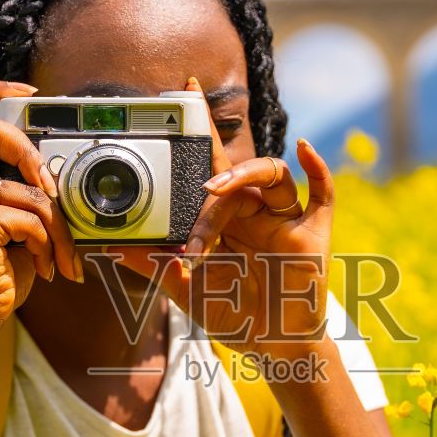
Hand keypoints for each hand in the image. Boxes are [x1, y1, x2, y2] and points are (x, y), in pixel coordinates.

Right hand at [0, 80, 79, 336]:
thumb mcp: (5, 226)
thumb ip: (17, 194)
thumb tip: (56, 173)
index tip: (30, 92)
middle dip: (32, 153)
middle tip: (52, 188)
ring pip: (28, 190)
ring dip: (56, 228)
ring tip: (58, 257)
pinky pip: (29, 218)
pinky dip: (46, 245)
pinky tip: (41, 268)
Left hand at [108, 76, 335, 362]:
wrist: (271, 346)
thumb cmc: (232, 313)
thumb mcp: (184, 289)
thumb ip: (153, 265)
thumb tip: (113, 246)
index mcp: (224, 217)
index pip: (209, 165)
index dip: (198, 129)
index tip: (182, 91)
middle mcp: (254, 210)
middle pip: (235, 174)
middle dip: (212, 186)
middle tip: (197, 221)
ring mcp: (285, 218)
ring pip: (271, 175)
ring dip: (246, 176)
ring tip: (219, 190)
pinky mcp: (313, 231)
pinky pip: (323, 191)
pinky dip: (317, 167)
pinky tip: (304, 149)